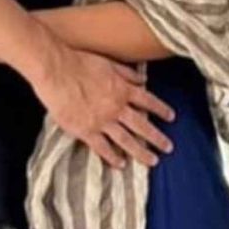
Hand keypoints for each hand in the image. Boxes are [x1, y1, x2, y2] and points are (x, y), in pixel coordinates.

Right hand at [33, 45, 174, 169]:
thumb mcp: (108, 63)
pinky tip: (121, 165)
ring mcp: (103, 121)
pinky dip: (113, 157)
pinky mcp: (86, 131)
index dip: (161, 109)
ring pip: (127, 141)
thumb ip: (126, 73)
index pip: (148, 101)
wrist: (57, 71)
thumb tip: (143, 78)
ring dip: (141, 152)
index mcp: (123, 90)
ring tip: (152, 161)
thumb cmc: (80, 63)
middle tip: (168, 147)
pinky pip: (103, 148)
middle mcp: (117, 108)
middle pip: (142, 126)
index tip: (171, 117)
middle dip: (157, 138)